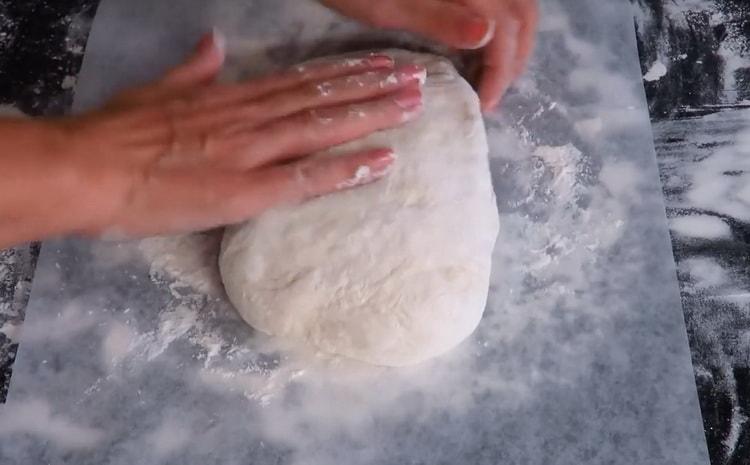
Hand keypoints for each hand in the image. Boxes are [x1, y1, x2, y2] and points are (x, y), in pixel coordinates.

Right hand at [52, 32, 424, 239]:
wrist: (88, 168)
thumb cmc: (115, 135)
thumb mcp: (155, 90)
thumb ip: (192, 68)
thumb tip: (214, 45)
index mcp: (229, 98)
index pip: (299, 80)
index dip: (343, 72)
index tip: (377, 65)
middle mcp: (250, 117)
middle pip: (322, 97)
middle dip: (373, 87)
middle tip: (418, 80)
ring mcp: (252, 151)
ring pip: (324, 126)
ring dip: (373, 114)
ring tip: (414, 106)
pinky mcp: (247, 188)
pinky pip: (307, 177)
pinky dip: (347, 168)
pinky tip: (383, 161)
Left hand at [321, 0, 537, 110]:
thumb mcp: (388, 7)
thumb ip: (440, 18)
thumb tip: (489, 36)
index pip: (508, 26)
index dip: (502, 69)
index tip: (485, 103)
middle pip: (523, 13)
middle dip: (515, 57)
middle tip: (492, 93)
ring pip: (517, 3)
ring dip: (512, 39)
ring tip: (489, 74)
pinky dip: (499, 22)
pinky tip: (479, 44)